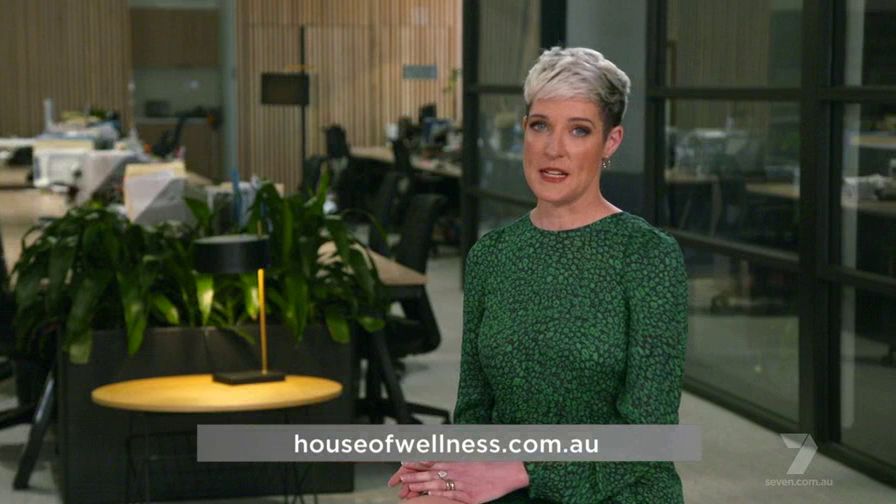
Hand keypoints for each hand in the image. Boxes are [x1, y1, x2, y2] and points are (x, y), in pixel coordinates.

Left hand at [388, 461, 528, 502]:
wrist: (512, 470)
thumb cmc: (494, 457)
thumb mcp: (472, 448)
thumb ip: (456, 448)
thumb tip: (442, 444)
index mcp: (457, 457)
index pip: (431, 458)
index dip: (417, 461)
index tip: (404, 461)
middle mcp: (457, 470)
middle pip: (430, 473)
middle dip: (413, 475)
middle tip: (400, 477)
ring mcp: (462, 484)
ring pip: (436, 485)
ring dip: (420, 486)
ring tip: (408, 488)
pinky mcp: (469, 496)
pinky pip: (449, 497)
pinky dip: (436, 496)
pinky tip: (427, 497)